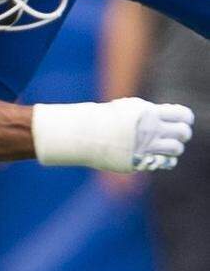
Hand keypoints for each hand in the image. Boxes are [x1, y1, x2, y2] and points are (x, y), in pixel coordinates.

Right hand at [32, 96, 192, 170]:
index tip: (182, 119)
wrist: (85, 134)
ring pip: (176, 150)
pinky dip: (167, 160)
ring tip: (169, 146)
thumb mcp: (129, 107)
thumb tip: (173, 116)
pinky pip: (164, 163)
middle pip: (182, 133)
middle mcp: (150, 130)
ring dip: (175, 147)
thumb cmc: (106, 118)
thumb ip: (152, 112)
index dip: (186, 118)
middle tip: (179, 133)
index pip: (182, 115)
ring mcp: (145, 147)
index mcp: (148, 113)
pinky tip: (160, 156)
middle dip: (183, 133)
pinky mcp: (140, 162)